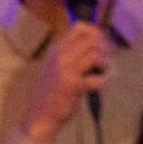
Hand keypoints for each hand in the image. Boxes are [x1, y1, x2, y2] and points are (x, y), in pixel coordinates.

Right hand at [23, 20, 108, 140]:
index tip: (99, 46)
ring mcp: (65, 70)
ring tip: (99, 74)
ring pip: (95, 54)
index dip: (95, 34)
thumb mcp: (55, 67)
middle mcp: (60, 56)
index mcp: (57, 50)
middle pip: (92, 38)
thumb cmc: (50, 93)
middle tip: (102, 62)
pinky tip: (94, 87)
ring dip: (104, 64)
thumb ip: (71, 55)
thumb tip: (96, 44)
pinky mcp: (72, 86)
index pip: (80, 27)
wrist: (39, 116)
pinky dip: (101, 82)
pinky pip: (96, 79)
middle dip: (104, 49)